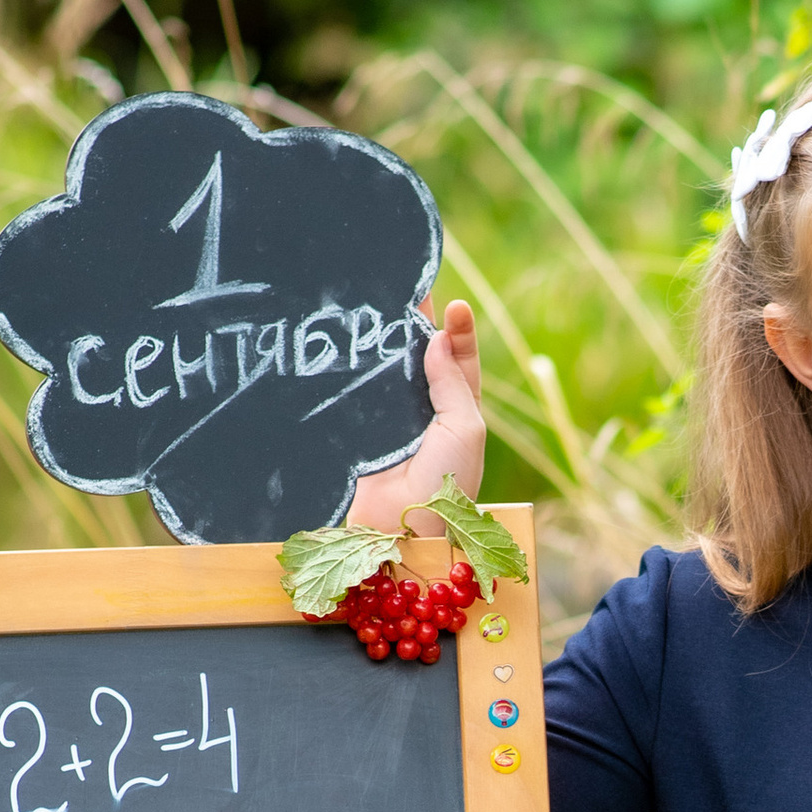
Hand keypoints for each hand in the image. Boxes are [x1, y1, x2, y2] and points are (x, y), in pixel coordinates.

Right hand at [352, 298, 485, 533]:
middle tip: (407, 284)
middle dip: (414, 321)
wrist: (400, 527)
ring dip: (381, 337)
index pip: (459, 359)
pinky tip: (346, 337)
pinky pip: (355, 388)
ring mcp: (388, 418)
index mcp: (457, 411)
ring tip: (374, 298)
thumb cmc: (445, 482)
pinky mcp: (357, 426)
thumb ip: (452, 381)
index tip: (454, 304)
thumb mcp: (465, 427)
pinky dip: (352, 365)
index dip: (458, 330)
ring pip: (386, 367)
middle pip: (419, 355)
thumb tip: (438, 336)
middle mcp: (423, 411)